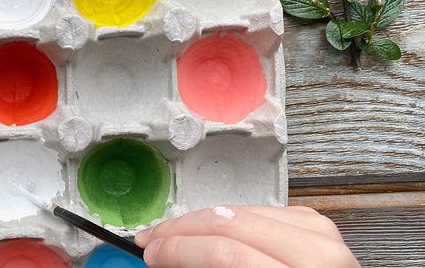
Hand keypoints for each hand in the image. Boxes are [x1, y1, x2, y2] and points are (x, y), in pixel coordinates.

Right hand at [136, 205, 358, 267]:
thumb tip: (169, 261)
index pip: (225, 252)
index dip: (179, 250)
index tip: (152, 254)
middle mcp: (317, 253)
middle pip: (227, 222)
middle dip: (180, 230)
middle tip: (152, 241)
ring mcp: (320, 233)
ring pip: (238, 210)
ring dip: (197, 220)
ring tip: (172, 233)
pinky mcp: (316, 223)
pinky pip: (256, 210)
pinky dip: (225, 218)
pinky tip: (205, 229)